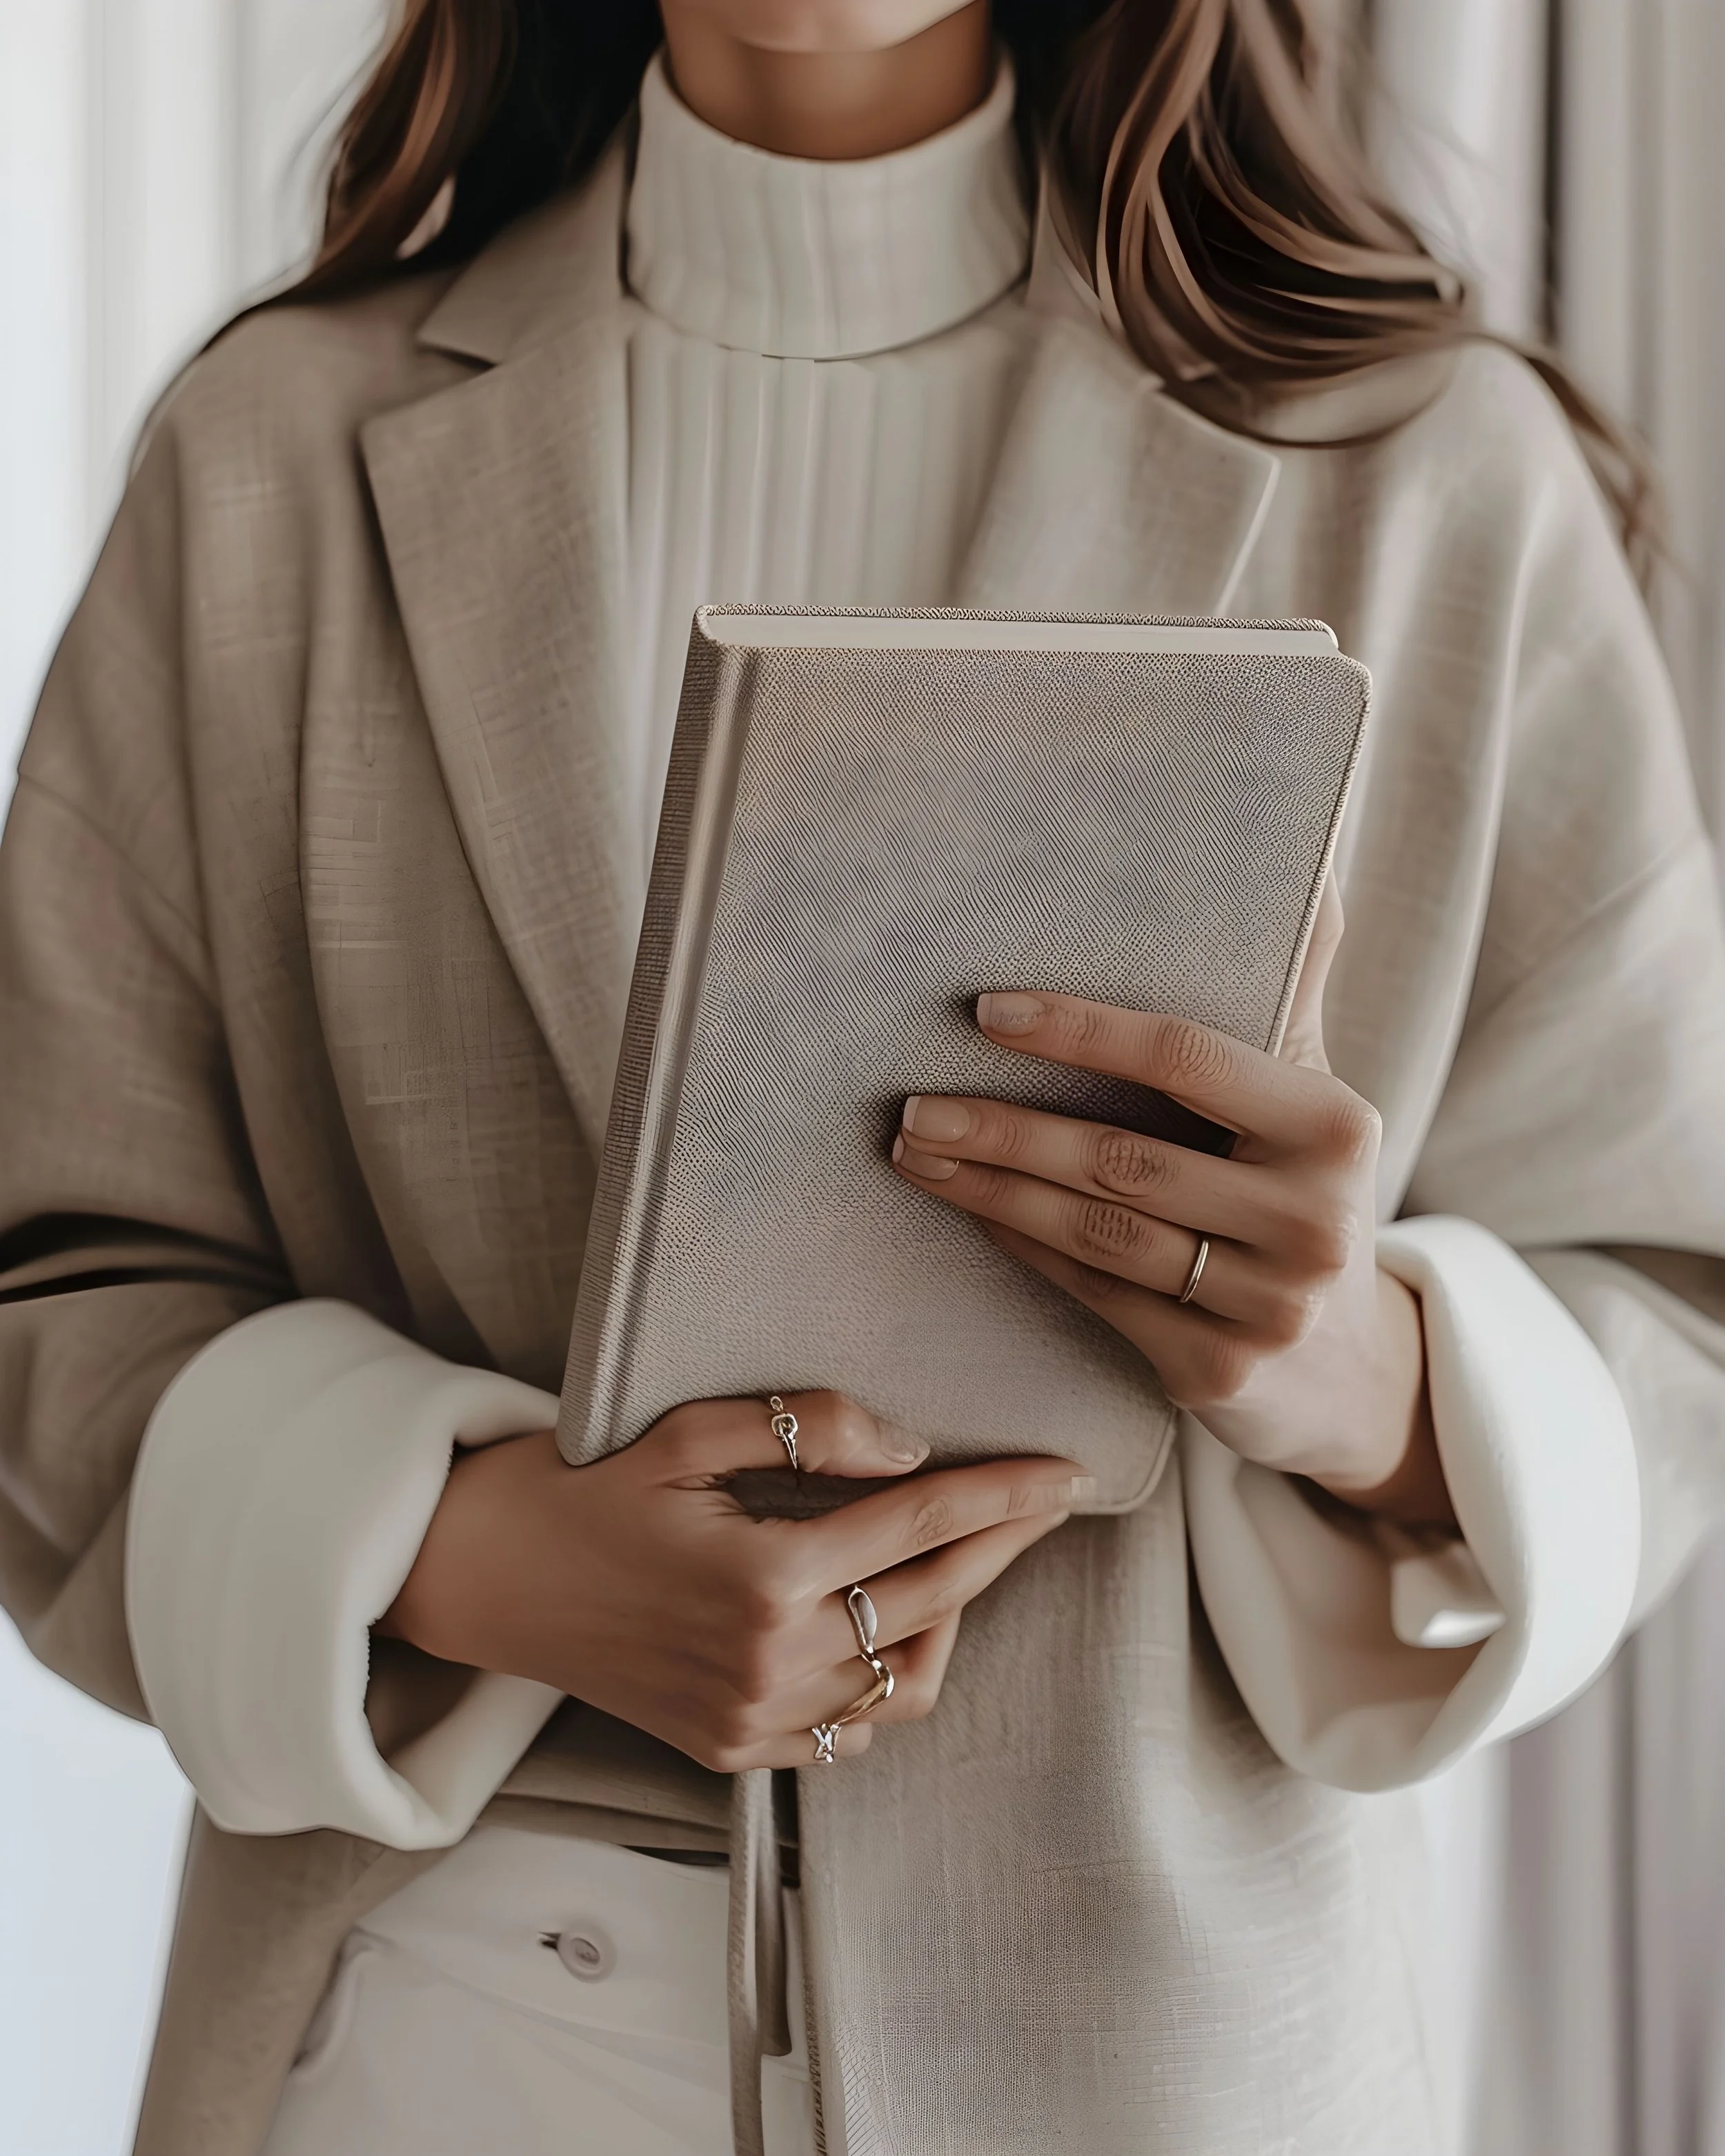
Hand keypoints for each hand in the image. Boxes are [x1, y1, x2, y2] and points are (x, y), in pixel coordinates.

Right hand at [380, 1392, 1083, 1769]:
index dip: (1001, 1494)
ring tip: (967, 1552)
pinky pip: (853, 1726)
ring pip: (905, 1677)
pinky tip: (898, 1622)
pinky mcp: (733, 1749)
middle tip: (1047, 1499)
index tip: (1065, 1473)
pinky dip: (892, 1674)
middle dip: (999, 1542)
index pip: (917, 1525)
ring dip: (952, 1613)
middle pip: (932, 1599)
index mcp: (762, 1580)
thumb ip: (807, 1431)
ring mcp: (752, 1720)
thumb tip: (907, 1446)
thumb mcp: (686, 1431)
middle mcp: (768, 1664)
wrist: (483, 1579)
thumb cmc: (578, 1489)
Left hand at [890, 885, 1451, 1525]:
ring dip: (992, 1189)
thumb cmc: (1298, 1194)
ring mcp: (1268, 1305)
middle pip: (1122, 1157)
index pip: (1186, 1058)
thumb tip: (1313, 852)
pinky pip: (1096, 1293)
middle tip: (913, 1104)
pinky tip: (971, 1212)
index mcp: (1333, 1128)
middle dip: (1004, 1127)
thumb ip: (1294, 985)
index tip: (984, 1011)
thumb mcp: (1311, 1098)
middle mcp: (1311, 1219)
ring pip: (1097, 1231)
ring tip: (915, 1152)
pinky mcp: (1216, 1372)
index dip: (1081, 1030)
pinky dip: (1025, 1247)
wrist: (1346, 1367)